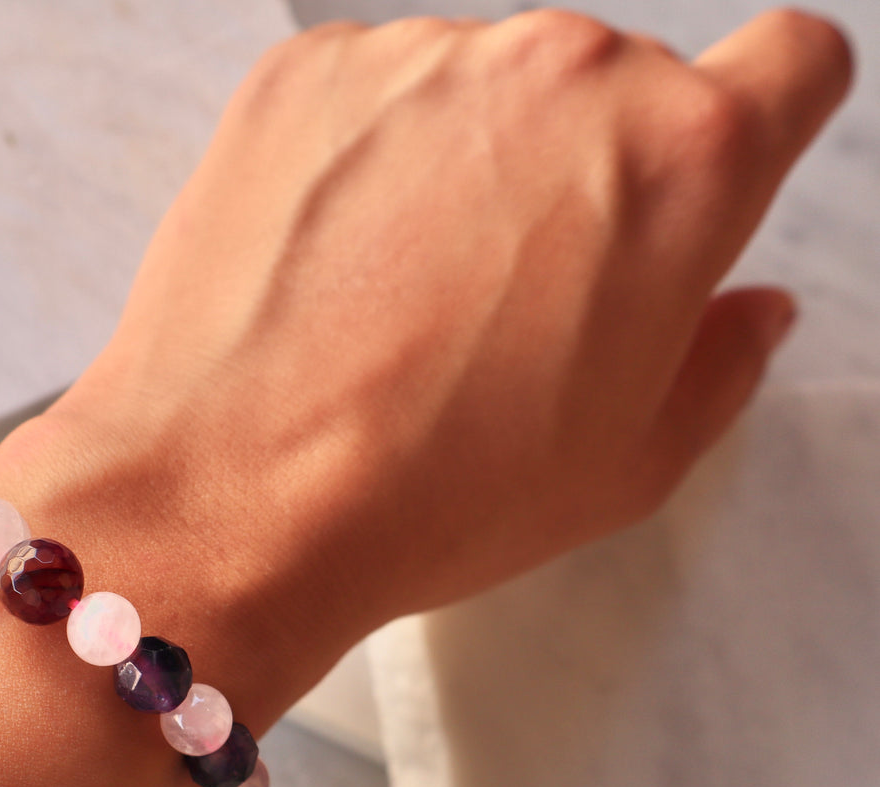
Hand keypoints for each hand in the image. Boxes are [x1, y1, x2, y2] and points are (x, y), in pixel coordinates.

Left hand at [0, 9, 852, 786]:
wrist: (225, 499)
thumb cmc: (423, 498)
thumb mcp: (626, 465)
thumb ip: (717, 360)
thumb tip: (745, 308)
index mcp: (680, 160)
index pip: (789, 65)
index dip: (757, 126)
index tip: (710, 175)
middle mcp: (561, 73)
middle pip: (618, 89)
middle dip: (589, 174)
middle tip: (516, 296)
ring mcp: (422, 59)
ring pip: (487, 91)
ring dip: (468, 165)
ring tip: (398, 296)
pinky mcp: (305, 74)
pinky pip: (375, 95)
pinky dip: (364, 159)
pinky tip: (329, 266)